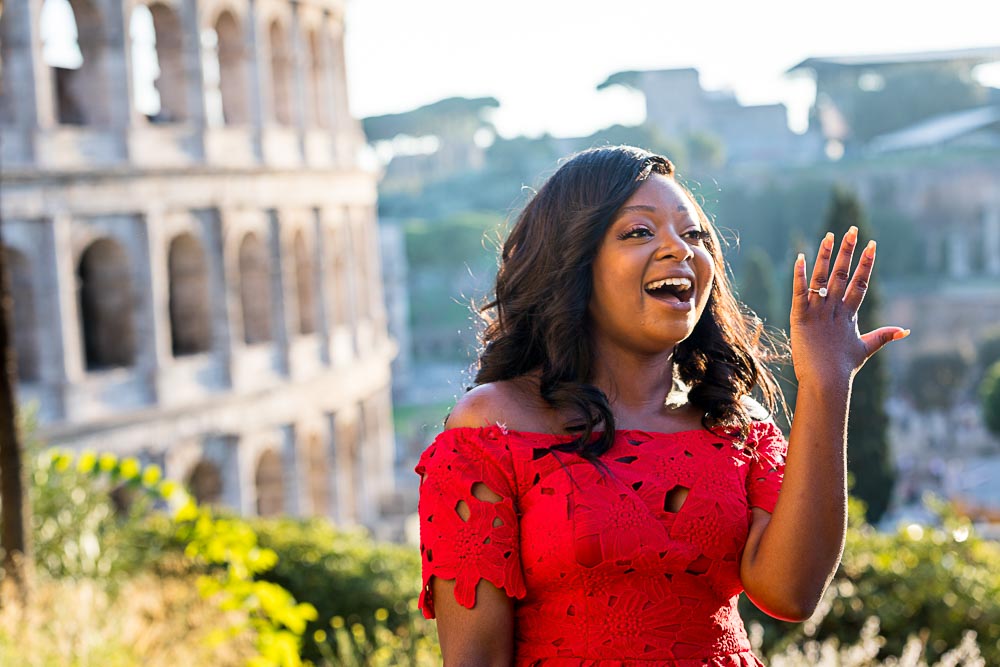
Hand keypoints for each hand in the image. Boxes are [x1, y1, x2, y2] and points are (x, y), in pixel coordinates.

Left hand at [790, 226, 908, 384]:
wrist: (826, 381)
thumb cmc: (843, 368)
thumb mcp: (865, 349)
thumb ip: (883, 336)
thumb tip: (906, 331)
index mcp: (849, 314)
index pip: (860, 283)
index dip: (866, 263)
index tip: (871, 244)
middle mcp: (835, 309)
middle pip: (843, 275)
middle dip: (849, 251)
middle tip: (853, 230)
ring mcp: (818, 312)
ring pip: (822, 278)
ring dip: (827, 256)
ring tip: (831, 235)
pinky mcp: (800, 317)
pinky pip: (799, 292)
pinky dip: (800, 275)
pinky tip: (800, 257)